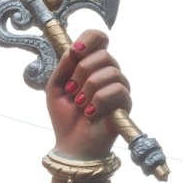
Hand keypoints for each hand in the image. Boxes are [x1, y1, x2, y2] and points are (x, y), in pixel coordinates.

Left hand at [46, 29, 130, 158]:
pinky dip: (98, 101)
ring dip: (88, 89)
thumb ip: (64, 65)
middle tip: (71, 91)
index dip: (89, 39)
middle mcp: (108, 72)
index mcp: (91, 65)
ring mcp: (119, 86)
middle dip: (80, 73)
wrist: (72, 144)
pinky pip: (117, 89)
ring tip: (80, 104)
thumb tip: (75, 48)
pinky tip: (90, 113)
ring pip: (110, 71)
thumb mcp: (56, 87)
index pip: (98, 38)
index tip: (75, 52)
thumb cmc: (65, 116)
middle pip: (103, 54)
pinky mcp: (126, 102)